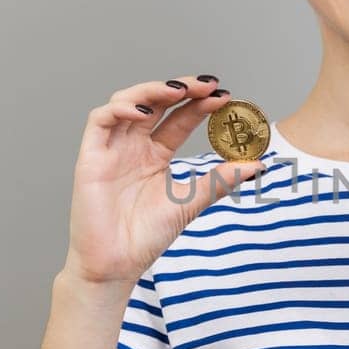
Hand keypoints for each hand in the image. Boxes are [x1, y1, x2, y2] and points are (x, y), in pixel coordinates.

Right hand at [63, 75, 262, 284]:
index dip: (199, 104)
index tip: (225, 96)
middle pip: (155, 103)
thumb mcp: (192, 202)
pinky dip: (121, 108)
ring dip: (153, 91)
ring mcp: (112, 148)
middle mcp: (133, 146)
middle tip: (207, 85)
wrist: (118, 264)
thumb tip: (258, 165)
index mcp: (155, 155)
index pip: (179, 118)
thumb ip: (220, 180)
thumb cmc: (147, 236)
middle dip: (181, 88)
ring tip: (180, 91)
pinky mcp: (91, 156)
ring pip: (127, 102)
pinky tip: (144, 112)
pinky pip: (100, 120)